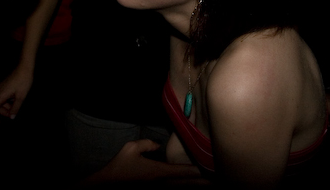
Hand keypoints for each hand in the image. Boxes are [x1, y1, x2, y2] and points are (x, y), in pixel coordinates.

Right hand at [0, 65, 33, 123]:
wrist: (24, 67)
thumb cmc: (23, 81)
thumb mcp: (21, 97)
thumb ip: (15, 108)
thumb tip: (11, 117)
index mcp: (0, 95)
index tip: (0, 124)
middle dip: (5, 112)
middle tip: (15, 112)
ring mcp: (0, 88)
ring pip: (1, 102)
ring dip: (8, 106)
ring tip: (18, 103)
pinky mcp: (3, 85)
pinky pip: (3, 96)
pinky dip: (8, 100)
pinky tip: (16, 98)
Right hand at [79, 139, 203, 185]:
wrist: (108, 188)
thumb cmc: (120, 167)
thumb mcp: (131, 148)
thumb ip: (148, 144)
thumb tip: (158, 144)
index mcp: (159, 172)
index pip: (185, 171)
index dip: (200, 170)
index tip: (213, 168)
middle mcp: (163, 185)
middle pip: (189, 184)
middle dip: (205, 182)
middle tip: (221, 179)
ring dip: (198, 188)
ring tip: (212, 184)